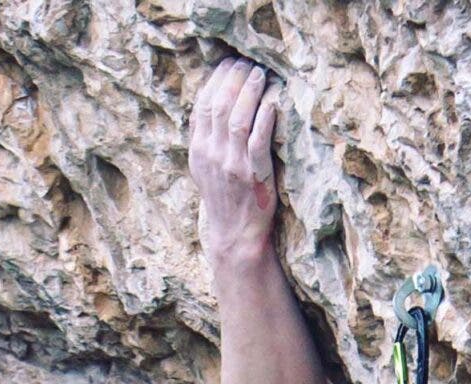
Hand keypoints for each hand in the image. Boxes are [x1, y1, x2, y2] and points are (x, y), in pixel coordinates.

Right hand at [189, 57, 284, 265]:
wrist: (235, 235)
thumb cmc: (225, 198)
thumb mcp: (205, 168)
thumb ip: (205, 138)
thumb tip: (211, 104)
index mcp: (198, 150)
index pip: (203, 105)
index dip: (216, 80)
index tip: (228, 63)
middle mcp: (212, 154)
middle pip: (219, 105)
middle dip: (233, 78)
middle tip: (247, 62)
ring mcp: (232, 164)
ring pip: (237, 118)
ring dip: (250, 92)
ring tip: (260, 73)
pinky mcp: (254, 175)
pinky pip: (258, 140)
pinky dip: (265, 118)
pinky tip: (272, 102)